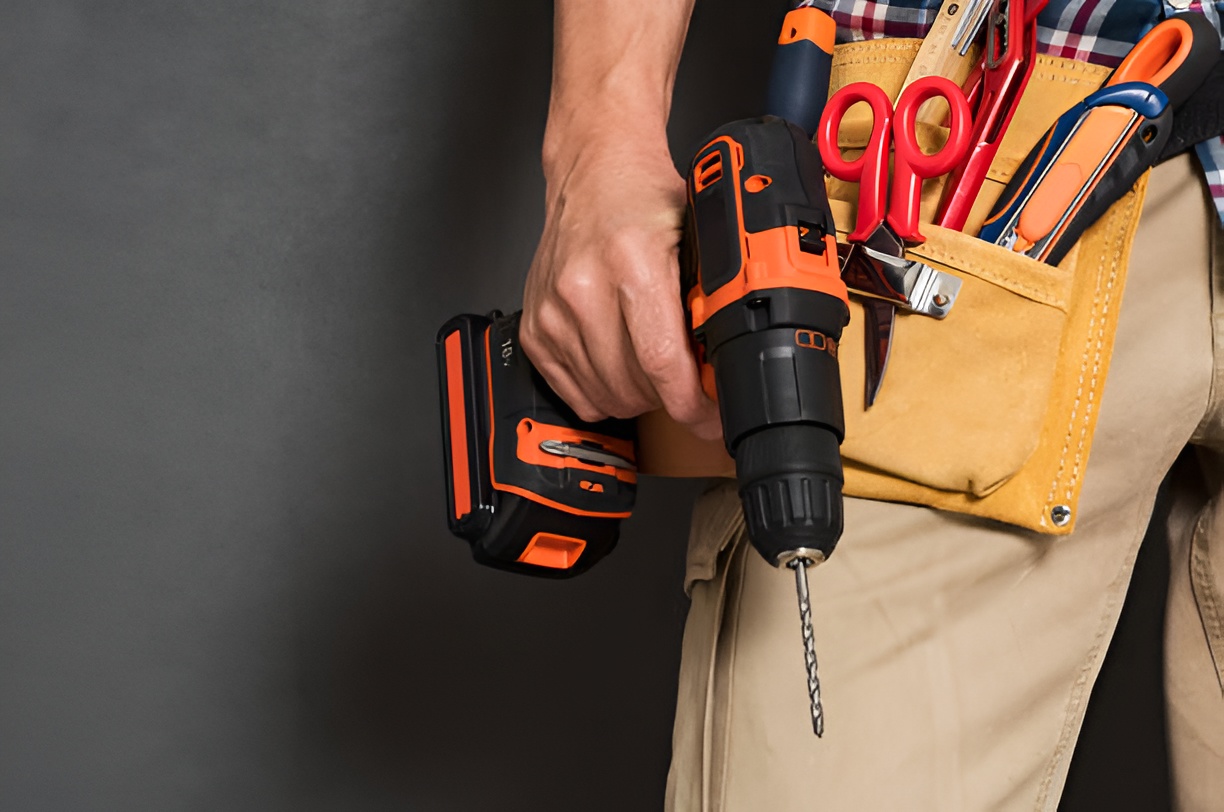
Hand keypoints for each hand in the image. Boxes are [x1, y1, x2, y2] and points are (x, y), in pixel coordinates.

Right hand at [520, 132, 721, 440]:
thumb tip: (726, 363)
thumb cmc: (642, 199)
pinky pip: (573, 392)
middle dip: (669, 398)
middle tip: (687, 379)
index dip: (692, 405)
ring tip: (653, 364)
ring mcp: (552, 312)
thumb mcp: (697, 238)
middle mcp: (582, 289)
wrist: (593, 172)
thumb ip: (710, 299)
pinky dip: (602, 392)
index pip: (661, 361)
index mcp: (630, 263)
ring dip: (637, 396)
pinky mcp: (535, 328)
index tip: (711, 419)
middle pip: (633, 387)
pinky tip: (619, 364)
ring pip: (604, 397)